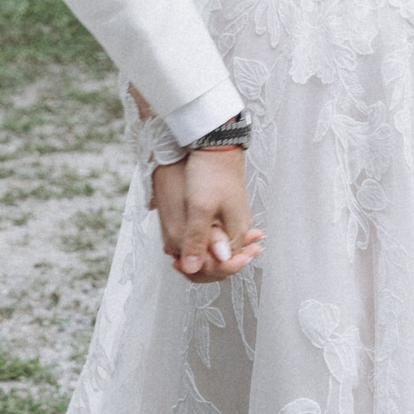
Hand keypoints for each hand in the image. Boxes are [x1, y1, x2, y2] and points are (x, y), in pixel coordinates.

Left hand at [149, 149, 262, 282]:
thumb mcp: (201, 208)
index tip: (177, 264)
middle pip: (221, 262)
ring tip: (176, 254)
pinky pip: (215, 236)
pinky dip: (201, 242)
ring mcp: (233, 220)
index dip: (200, 271)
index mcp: (236, 233)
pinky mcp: (225, 211)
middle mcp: (239, 230)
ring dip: (199, 255)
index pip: (222, 267)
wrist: (216, 143)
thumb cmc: (209, 173)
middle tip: (174, 262)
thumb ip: (197, 239)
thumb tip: (192, 269)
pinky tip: (188, 241)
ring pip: (216, 250)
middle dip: (199, 266)